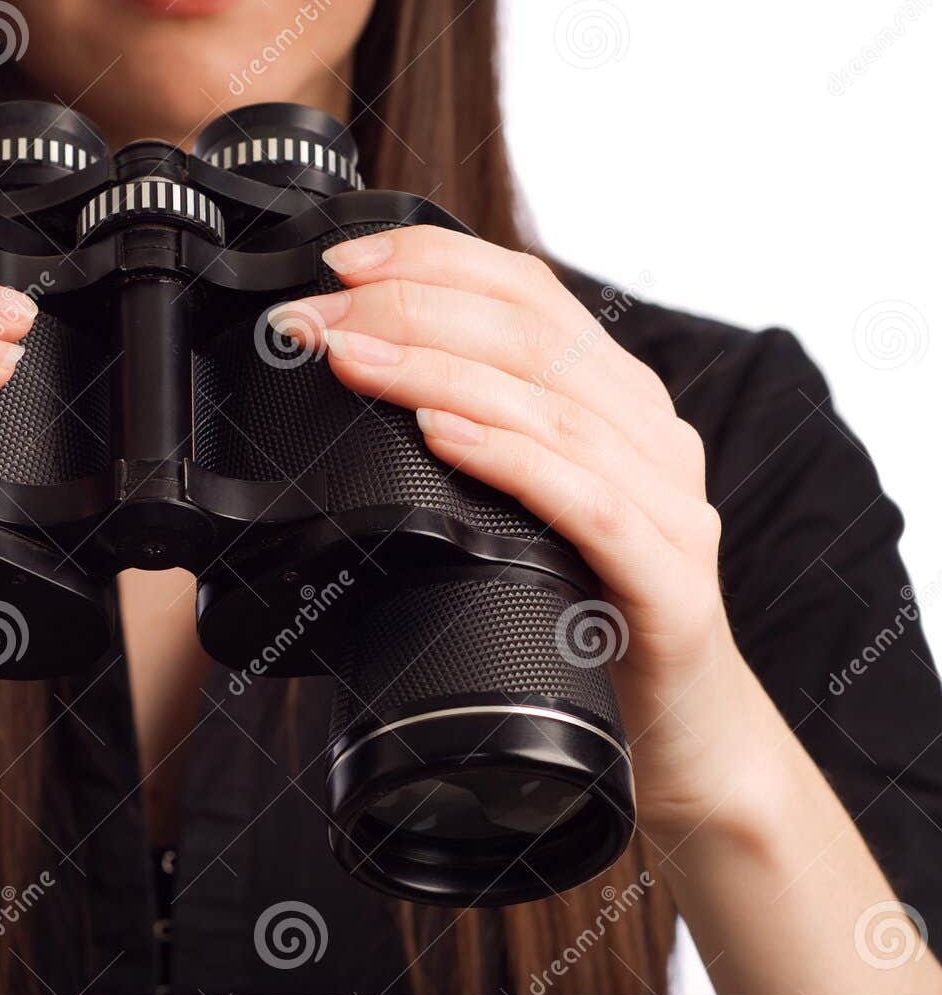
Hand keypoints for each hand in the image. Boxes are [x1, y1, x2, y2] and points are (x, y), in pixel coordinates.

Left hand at [276, 226, 757, 837]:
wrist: (680, 735)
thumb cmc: (585, 613)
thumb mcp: (524, 508)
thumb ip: (474, 442)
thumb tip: (354, 383)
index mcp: (614, 401)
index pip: (527, 290)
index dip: (433, 259)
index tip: (339, 261)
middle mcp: (649, 433)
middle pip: (529, 335)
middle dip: (407, 311)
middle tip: (314, 317)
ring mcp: (669, 504)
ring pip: (550, 407)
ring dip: (434, 372)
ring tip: (351, 359)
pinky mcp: (670, 580)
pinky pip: (587, 501)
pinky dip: (509, 458)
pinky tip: (442, 436)